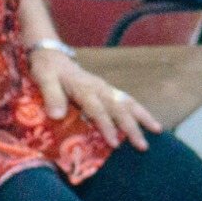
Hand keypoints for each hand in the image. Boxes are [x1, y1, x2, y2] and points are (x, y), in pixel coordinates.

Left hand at [32, 47, 157, 150]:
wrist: (51, 55)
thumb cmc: (46, 70)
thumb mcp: (43, 79)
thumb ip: (51, 96)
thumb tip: (56, 115)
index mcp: (84, 88)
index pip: (97, 109)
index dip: (106, 125)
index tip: (114, 142)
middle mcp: (98, 88)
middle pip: (119, 107)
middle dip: (132, 127)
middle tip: (143, 145)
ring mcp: (104, 88)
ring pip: (128, 102)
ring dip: (143, 116)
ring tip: (158, 130)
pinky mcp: (107, 90)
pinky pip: (126, 100)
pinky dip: (139, 111)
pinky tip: (150, 122)